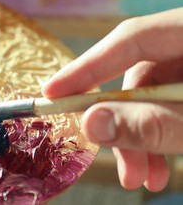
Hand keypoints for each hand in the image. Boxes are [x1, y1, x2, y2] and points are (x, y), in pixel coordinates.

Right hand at [42, 7, 182, 191]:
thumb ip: (151, 122)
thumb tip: (89, 124)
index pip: (131, 39)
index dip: (87, 67)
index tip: (51, 93)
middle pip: (138, 76)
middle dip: (119, 123)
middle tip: (107, 157)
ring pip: (150, 98)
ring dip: (138, 139)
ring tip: (143, 178)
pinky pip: (166, 106)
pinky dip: (157, 136)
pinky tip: (158, 169)